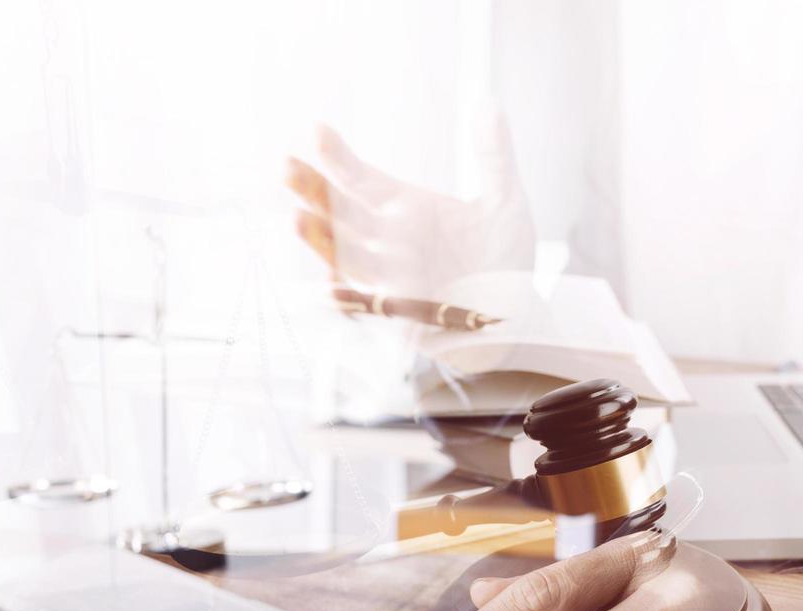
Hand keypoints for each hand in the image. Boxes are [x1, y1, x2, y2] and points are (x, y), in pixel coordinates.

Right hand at [285, 117, 534, 296]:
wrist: (516, 314)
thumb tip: (488, 104)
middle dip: (313, 190)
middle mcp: (389, 240)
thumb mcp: (505, 202)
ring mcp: (392, 277)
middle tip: (285, 166)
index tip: (319, 130)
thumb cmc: (505, 259)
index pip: (361, 179)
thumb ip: (494, 157)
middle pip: (341, 212)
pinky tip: (328, 286)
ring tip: (297, 218)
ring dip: (321, 239)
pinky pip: (368, 304)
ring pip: (347, 256)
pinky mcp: (402, 312)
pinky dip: (347, 297)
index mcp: (406, 209)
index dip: (338, 157)